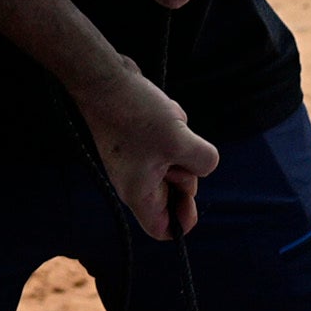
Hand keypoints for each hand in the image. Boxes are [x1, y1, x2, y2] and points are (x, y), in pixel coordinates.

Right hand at [81, 64, 219, 242]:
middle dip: (187, 171)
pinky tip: (165, 115)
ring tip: (168, 125)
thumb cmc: (136, 114)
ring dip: (182, 145)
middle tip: (178, 149)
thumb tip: (206, 165)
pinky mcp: (138, 142)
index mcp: (140, 193)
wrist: (104, 81)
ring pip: (175, 164)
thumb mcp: (180, 141)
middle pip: (175, 193)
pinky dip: (174, 131)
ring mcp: (136, 161)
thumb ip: (203, 162)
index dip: (182, 220)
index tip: (191, 197)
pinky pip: (169, 144)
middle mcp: (135, 182)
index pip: (163, 229)